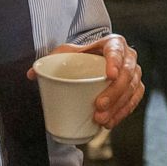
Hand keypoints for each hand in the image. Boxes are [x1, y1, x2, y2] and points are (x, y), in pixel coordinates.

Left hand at [27, 34, 142, 128]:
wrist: (96, 57)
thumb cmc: (82, 55)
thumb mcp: (67, 53)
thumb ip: (50, 60)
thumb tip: (31, 74)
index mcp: (113, 43)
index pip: (117, 50)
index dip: (115, 62)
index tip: (110, 75)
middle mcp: (128, 56)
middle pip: (128, 74)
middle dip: (115, 92)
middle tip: (98, 106)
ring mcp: (134, 73)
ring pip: (132, 89)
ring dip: (118, 106)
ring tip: (101, 119)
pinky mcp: (135, 88)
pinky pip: (133, 101)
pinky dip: (122, 113)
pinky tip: (110, 122)